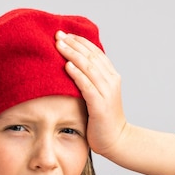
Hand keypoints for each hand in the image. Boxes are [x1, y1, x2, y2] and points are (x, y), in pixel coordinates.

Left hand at [55, 31, 128, 158]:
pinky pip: (87, 86)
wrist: (116, 140)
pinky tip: (67, 66)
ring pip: (89, 68)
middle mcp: (111, 81)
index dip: (80, 41)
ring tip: (59, 45)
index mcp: (111, 77)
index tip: (65, 34)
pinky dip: (77, 74)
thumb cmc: (102, 120)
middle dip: (73, 44)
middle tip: (58, 35)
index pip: (95, 53)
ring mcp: (107, 93)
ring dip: (73, 54)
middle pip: (91, 56)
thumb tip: (72, 68)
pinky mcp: (100, 105)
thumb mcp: (98, 96)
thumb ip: (90, 81)